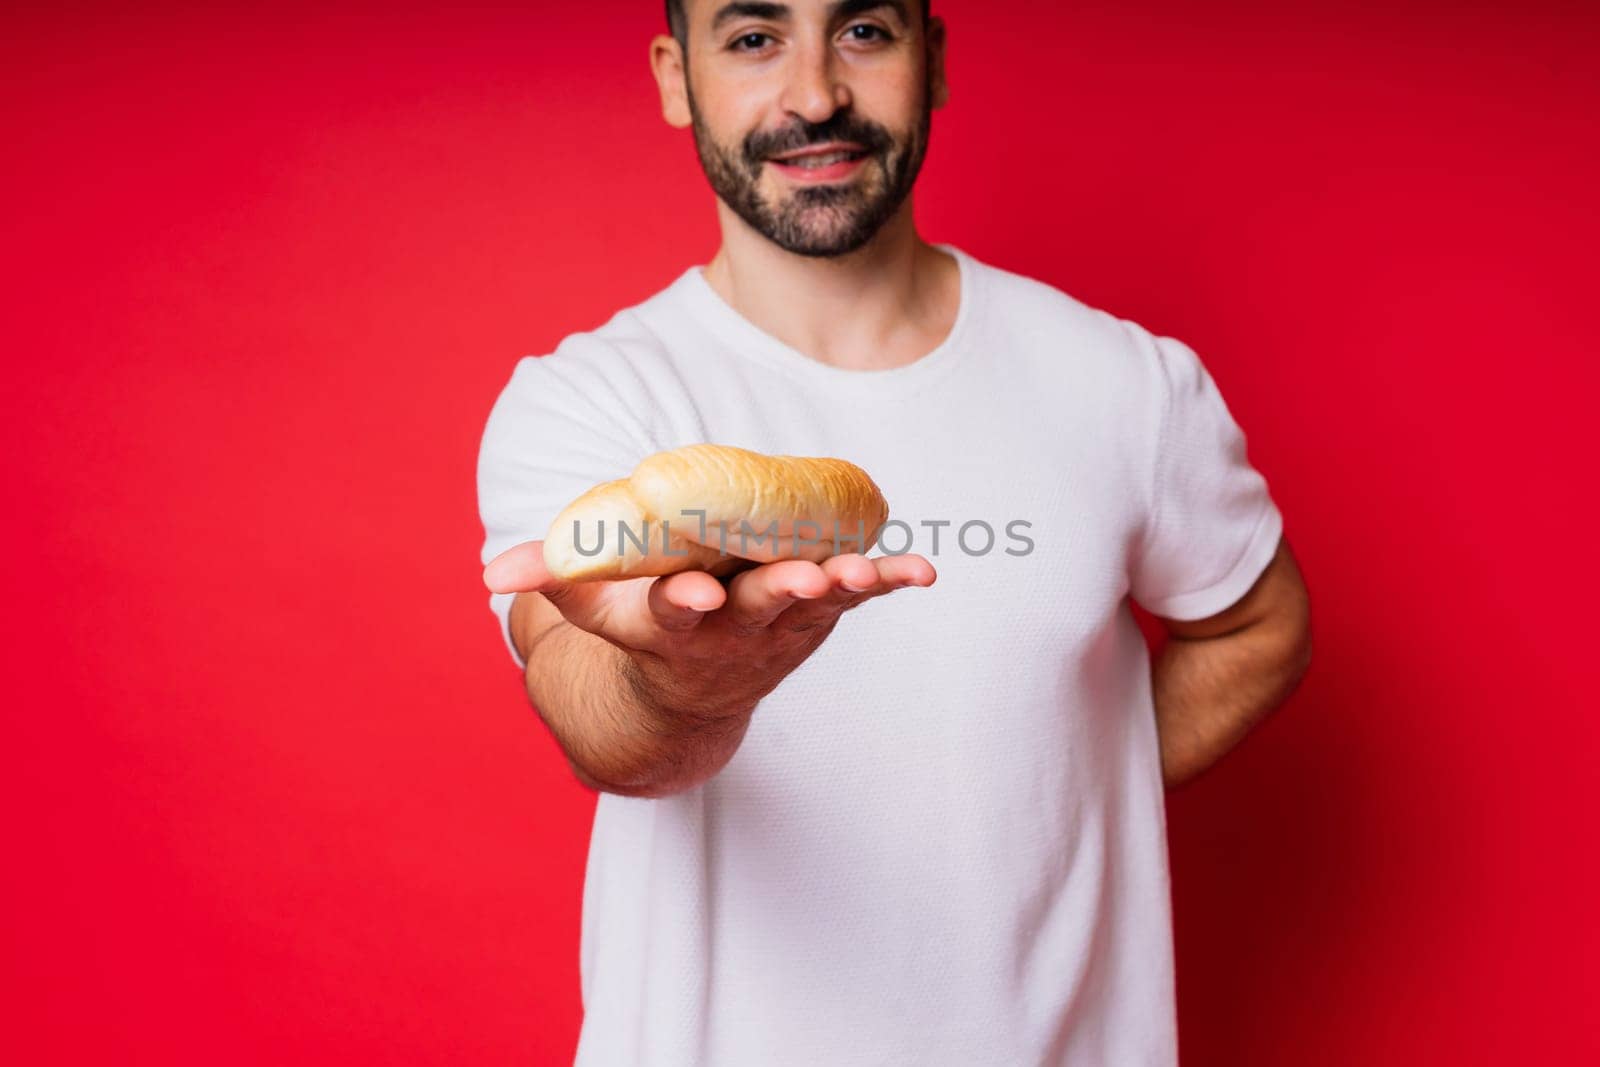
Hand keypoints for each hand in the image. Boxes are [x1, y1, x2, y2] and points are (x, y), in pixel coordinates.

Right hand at [483, 543, 935, 722]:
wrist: (694, 684)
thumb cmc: (639, 621)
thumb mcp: (592, 606)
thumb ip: (550, 578)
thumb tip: (489, 574)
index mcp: (671, 625)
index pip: (675, 614)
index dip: (685, 604)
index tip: (695, 597)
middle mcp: (730, 629)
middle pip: (758, 611)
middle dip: (780, 598)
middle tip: (807, 585)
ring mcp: (782, 623)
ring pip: (817, 602)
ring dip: (845, 587)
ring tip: (868, 574)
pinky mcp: (819, 611)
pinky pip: (859, 593)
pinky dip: (890, 581)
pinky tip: (922, 569)